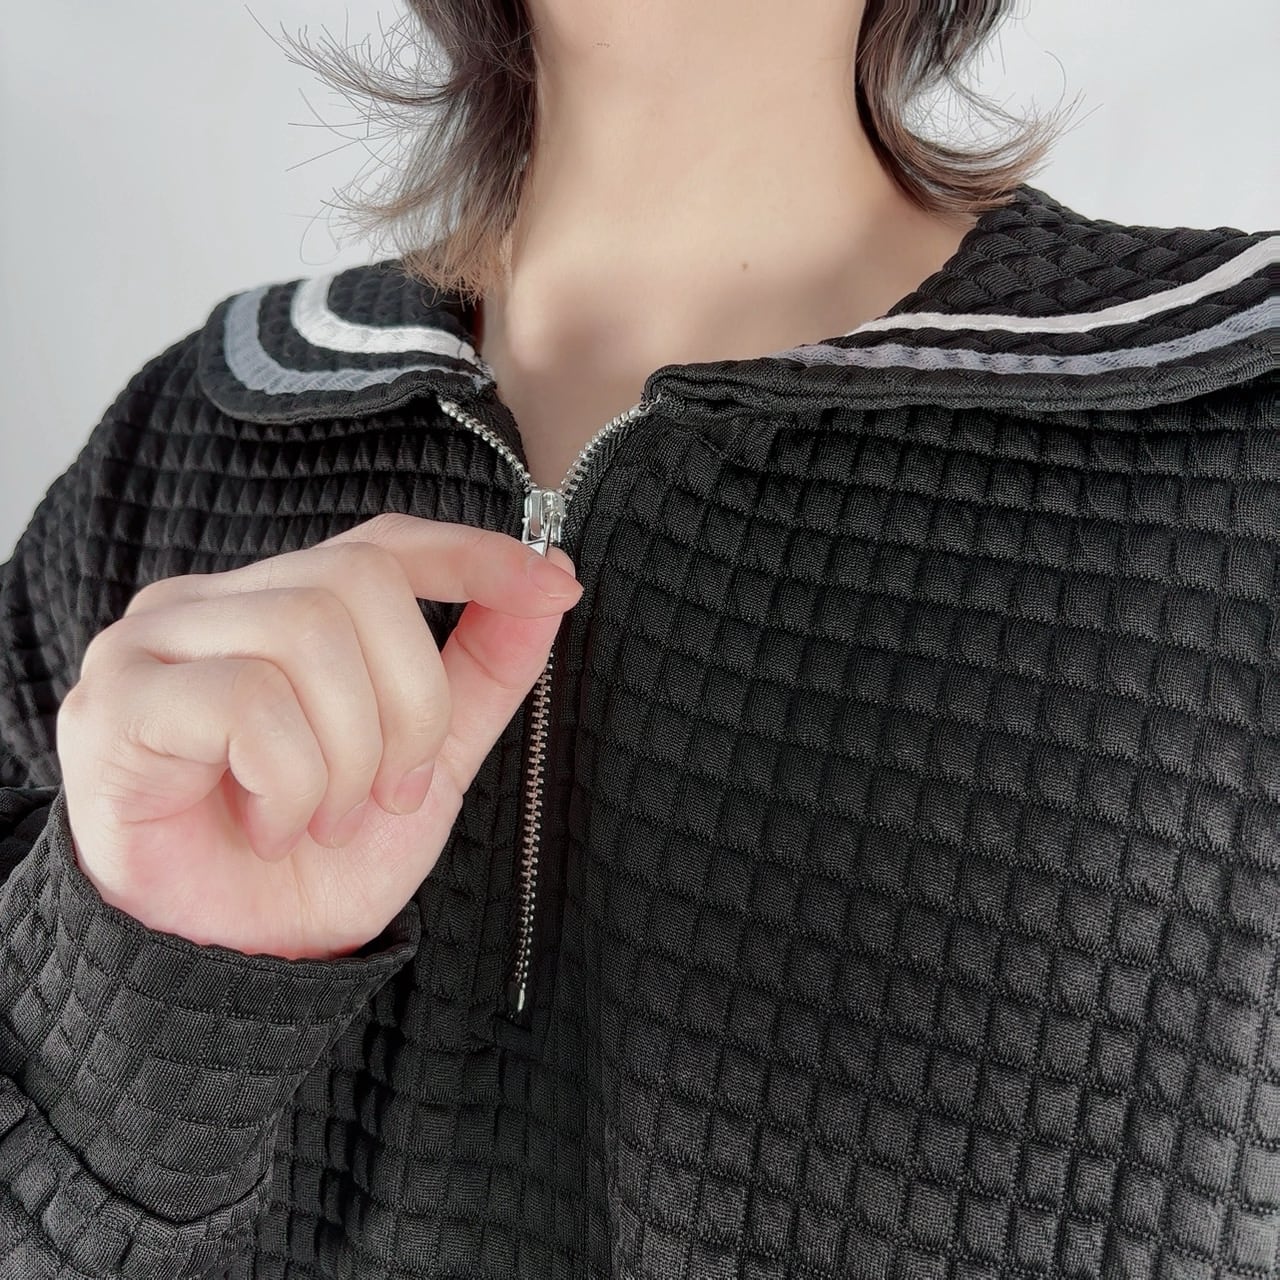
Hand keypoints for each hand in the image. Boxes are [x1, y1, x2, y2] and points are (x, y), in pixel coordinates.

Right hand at [56, 513, 581, 959]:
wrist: (235, 963)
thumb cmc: (318, 858)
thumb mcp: (429, 758)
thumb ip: (483, 668)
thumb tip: (551, 579)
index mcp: (276, 606)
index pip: (383, 543)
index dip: (473, 554)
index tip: (554, 585)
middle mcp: (206, 604)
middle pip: (358, 581)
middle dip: (411, 703)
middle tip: (390, 794)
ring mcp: (150, 645)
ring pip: (306, 634)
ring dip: (350, 755)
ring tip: (325, 819)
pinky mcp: (115, 705)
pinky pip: (247, 703)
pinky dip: (290, 784)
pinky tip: (270, 828)